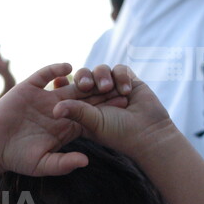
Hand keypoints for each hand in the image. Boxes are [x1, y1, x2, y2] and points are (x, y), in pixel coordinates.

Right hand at [0, 63, 127, 177]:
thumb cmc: (17, 158)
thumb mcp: (43, 164)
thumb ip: (64, 163)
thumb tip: (86, 161)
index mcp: (66, 126)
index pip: (91, 115)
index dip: (107, 108)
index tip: (125, 103)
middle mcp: (58, 109)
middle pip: (85, 96)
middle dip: (101, 89)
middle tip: (119, 82)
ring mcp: (43, 97)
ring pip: (69, 84)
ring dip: (83, 78)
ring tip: (97, 74)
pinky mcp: (28, 88)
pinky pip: (44, 75)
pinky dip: (55, 69)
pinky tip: (68, 67)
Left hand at [54, 65, 173, 159]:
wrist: (149, 133)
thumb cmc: (119, 133)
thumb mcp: (94, 123)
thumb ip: (76, 112)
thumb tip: (54, 109)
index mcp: (85, 108)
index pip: (69, 91)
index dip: (63, 85)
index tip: (58, 82)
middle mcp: (97, 97)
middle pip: (84, 77)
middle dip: (83, 78)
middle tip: (86, 86)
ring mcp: (113, 88)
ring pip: (100, 70)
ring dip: (102, 76)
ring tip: (108, 88)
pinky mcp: (129, 81)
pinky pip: (120, 69)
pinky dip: (121, 77)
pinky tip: (127, 90)